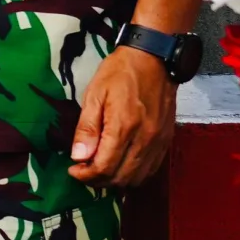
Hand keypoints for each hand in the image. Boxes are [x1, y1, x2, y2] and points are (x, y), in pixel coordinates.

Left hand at [70, 47, 175, 187]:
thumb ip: (86, 128)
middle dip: (98, 181)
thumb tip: (78, 157)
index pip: (105, 167)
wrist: (154, 58)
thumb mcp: (94, 95)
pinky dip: (134, 175)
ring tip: (100, 170)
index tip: (73, 170)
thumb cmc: (120, 73)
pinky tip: (121, 166)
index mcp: (124, 126)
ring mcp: (158, 140)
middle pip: (121, 177)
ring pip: (137, 178)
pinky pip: (151, 169)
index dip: (86, 175)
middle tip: (83, 172)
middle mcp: (145, 138)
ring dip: (116, 181)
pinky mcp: (166, 139)